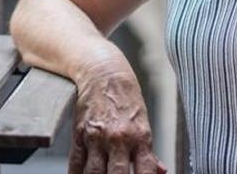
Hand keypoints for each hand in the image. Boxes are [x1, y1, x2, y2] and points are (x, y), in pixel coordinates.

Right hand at [68, 59, 167, 173]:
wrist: (104, 73)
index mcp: (140, 137)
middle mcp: (118, 138)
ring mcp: (97, 137)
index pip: (145, 171)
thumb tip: (161, 171)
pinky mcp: (80, 134)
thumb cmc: (126, 98)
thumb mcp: (143, 124)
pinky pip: (76, 163)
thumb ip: (149, 152)